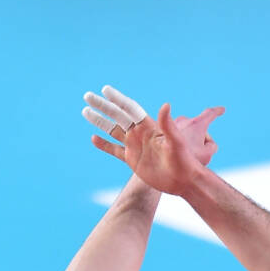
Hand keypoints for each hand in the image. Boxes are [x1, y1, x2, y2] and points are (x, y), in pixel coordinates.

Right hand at [84, 86, 223, 182]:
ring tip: (85, 111)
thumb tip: (166, 104)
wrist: (183, 180)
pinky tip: (93, 138)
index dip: (118, 99)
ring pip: (113, 131)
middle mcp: (140, 134)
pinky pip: (115, 150)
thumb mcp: (176, 142)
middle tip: (87, 96)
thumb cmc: (184, 160)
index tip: (105, 90)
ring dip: (100, 122)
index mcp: (149, 127)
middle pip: (117, 116)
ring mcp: (135, 146)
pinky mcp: (132, 160)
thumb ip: (168, 125)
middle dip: (103, 106)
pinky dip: (104, 145)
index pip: (130, 109)